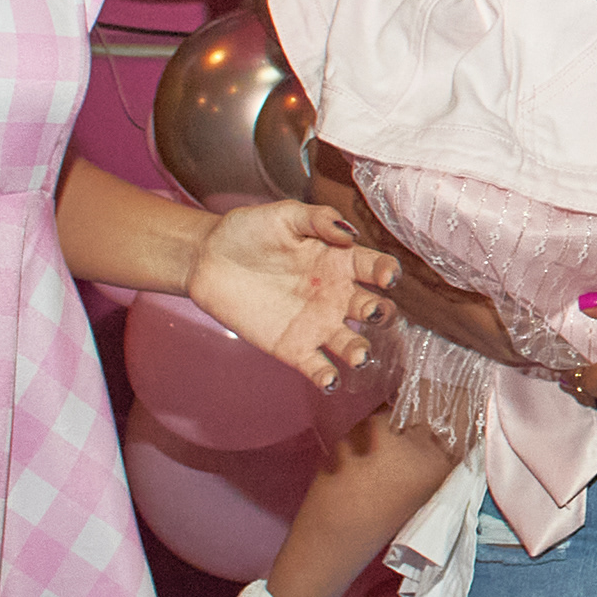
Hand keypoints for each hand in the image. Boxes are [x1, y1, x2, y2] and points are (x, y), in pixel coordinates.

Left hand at [189, 200, 399, 385]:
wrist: (208, 260)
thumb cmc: (249, 231)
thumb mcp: (286, 215)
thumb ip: (319, 219)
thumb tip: (350, 234)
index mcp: (340, 261)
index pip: (375, 267)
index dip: (387, 271)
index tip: (388, 276)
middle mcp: (336, 295)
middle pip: (372, 309)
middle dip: (381, 313)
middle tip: (374, 312)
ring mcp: (316, 324)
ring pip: (350, 343)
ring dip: (359, 351)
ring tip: (359, 356)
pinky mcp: (293, 347)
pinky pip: (317, 366)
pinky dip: (327, 377)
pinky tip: (329, 381)